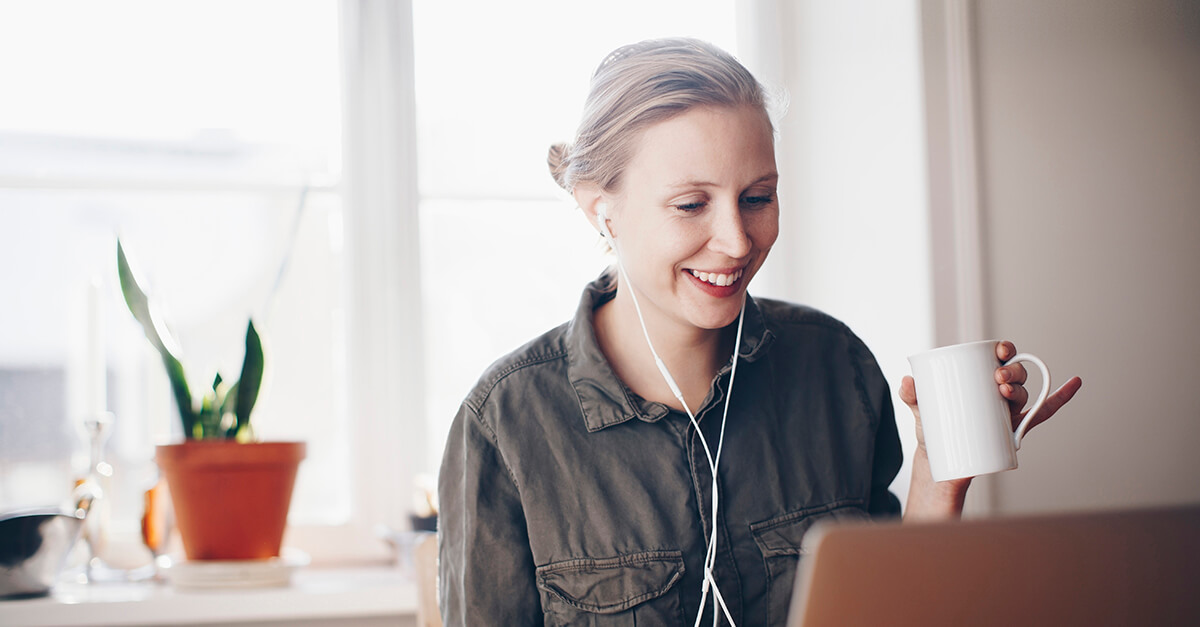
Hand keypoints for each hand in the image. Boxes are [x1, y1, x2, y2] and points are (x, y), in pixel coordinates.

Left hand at [900, 340, 1082, 519]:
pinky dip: (1061, 397)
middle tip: (997, 378)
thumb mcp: (920, 410)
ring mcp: (1009, 409)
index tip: (999, 350)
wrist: (940, 458)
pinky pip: (1043, 411)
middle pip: (1016, 372)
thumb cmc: (933, 426)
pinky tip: (1074, 383)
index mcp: (978, 376)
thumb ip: (911, 395)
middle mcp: (998, 389)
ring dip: (1022, 388)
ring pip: (1026, 393)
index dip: (1004, 349)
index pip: (997, 356)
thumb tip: (906, 382)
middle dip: (1012, 371)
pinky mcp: (1015, 428)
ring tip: (1004, 392)